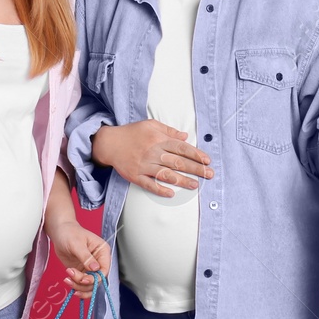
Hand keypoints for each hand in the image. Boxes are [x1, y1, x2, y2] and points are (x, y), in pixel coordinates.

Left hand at [47, 217, 110, 298]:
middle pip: (97, 280)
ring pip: (90, 286)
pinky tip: (67, 280)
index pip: (104, 270)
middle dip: (84, 282)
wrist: (60, 231)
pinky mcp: (82, 272)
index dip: (95, 278)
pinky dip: (75, 286)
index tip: (83, 279)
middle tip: (70, 274)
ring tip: (67, 279)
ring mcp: (90, 268)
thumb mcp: (77, 244)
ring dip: (78, 286)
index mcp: (102, 252)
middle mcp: (99, 262)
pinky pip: (82, 285)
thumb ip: (86, 257)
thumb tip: (95, 269)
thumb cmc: (69, 233)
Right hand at [91, 119, 212, 198]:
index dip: (195, 154)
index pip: (181, 147)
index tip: (207, 161)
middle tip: (209, 175)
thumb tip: (185, 136)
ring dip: (182, 181)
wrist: (109, 143)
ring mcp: (144, 165)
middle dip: (195, 169)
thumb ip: (168, 131)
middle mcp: (152, 152)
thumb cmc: (131, 133)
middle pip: (177, 162)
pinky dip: (160, 189)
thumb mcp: (150, 125)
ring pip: (166, 174)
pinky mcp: (135, 175)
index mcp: (158, 139)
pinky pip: (149, 184)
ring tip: (195, 185)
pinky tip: (171, 193)